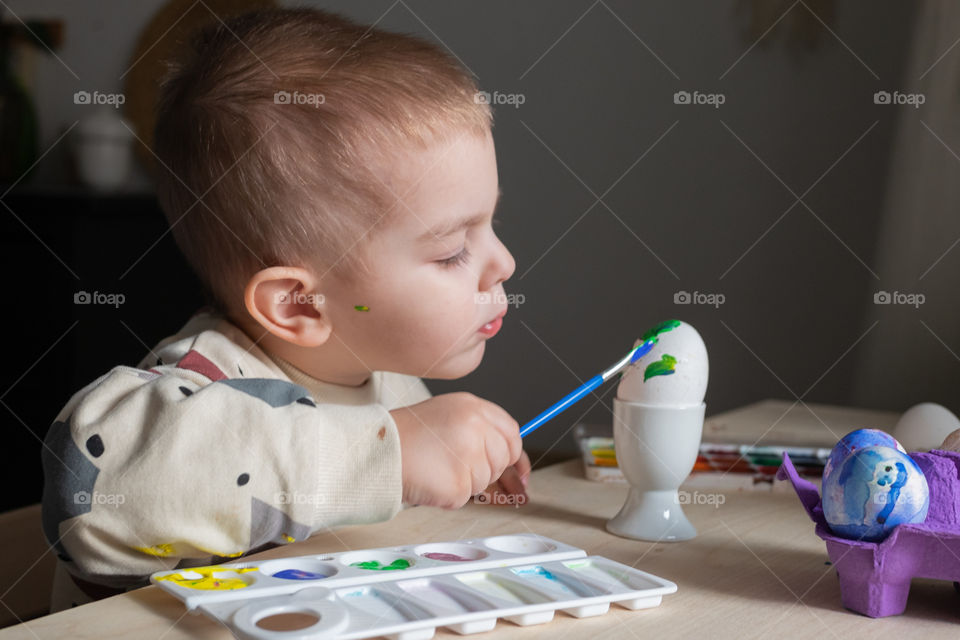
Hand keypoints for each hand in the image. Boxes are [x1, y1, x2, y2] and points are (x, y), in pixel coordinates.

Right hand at [390, 392, 521, 508]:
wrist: (377, 450)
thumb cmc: (407, 436)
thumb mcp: (448, 417)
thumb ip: (481, 431)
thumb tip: (514, 460)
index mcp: (472, 407)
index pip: (511, 432)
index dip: (514, 453)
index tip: (519, 471)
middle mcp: (475, 428)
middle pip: (502, 459)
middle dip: (487, 470)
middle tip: (457, 466)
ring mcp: (468, 456)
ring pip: (485, 481)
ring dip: (465, 482)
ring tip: (436, 466)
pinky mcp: (459, 483)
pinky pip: (466, 497)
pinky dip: (450, 495)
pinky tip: (432, 479)